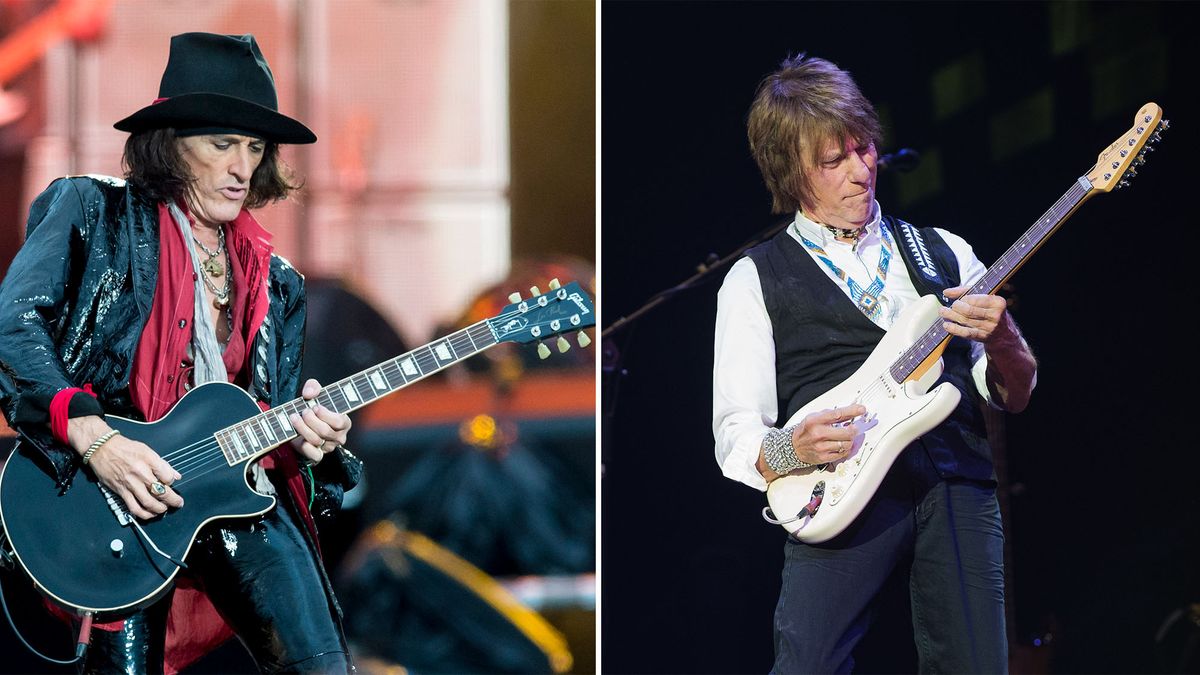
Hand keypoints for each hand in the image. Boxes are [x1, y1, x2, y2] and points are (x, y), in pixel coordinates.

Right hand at [68, 416, 183, 519]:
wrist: (102, 448)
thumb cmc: (125, 448)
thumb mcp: (147, 450)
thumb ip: (163, 464)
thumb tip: (176, 476)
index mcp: (149, 460)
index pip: (168, 477)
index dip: (172, 482)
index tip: (171, 483)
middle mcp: (140, 472)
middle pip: (161, 492)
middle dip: (173, 500)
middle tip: (178, 503)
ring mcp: (130, 483)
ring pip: (149, 503)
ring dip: (160, 509)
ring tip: (165, 509)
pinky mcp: (120, 491)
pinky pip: (134, 507)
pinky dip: (144, 514)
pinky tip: (150, 514)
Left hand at [289, 379, 351, 465]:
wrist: (302, 422)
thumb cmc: (313, 406)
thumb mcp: (314, 392)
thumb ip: (313, 387)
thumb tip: (309, 393)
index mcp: (344, 422)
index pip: (340, 422)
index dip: (326, 415)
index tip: (315, 407)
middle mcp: (339, 436)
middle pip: (325, 431)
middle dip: (311, 420)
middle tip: (303, 412)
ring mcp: (328, 447)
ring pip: (316, 440)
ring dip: (302, 428)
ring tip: (294, 418)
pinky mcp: (318, 455)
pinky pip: (314, 455)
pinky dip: (304, 446)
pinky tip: (297, 436)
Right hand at [789, 404, 865, 464]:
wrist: (793, 447)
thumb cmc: (806, 431)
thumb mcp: (814, 417)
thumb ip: (830, 415)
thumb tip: (849, 412)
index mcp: (815, 421)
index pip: (837, 414)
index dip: (852, 411)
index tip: (861, 409)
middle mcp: (818, 434)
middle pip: (846, 432)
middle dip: (854, 429)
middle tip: (855, 427)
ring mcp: (821, 447)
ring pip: (846, 444)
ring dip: (850, 440)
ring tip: (846, 437)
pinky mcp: (824, 457)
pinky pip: (842, 453)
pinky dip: (845, 448)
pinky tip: (842, 445)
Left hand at [939, 287, 1012, 344]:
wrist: (1003, 333)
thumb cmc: (990, 310)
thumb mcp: (984, 297)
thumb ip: (965, 291)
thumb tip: (946, 292)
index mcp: (997, 302)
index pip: (975, 299)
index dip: (962, 299)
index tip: (958, 300)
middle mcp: (995, 315)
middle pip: (968, 310)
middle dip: (955, 308)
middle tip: (948, 307)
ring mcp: (989, 327)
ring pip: (965, 320)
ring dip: (951, 316)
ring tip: (943, 312)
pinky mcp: (982, 336)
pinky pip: (965, 332)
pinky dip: (954, 328)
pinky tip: (946, 325)